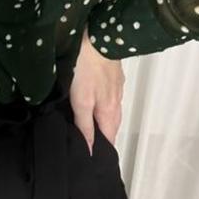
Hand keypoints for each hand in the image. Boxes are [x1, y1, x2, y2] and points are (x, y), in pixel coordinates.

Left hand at [69, 23, 124, 155]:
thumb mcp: (82, 100)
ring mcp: (115, 87)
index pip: (108, 139)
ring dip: (104, 122)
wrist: (100, 36)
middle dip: (103, 139)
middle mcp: (116, 102)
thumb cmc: (87, 68)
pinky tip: (95, 102)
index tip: (92, 163)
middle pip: (111, 126)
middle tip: (90, 149)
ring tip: (92, 130)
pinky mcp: (112, 75)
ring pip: (111, 111)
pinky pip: (109, 97)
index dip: (101, 151)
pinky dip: (103, 105)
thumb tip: (90, 150)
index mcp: (109, 111)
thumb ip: (85, 125)